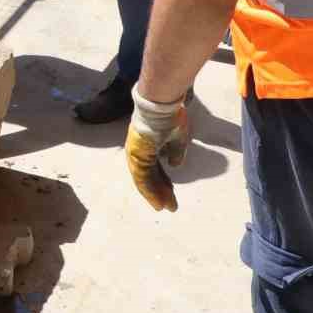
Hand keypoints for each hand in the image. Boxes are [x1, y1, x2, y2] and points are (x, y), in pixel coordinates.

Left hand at [124, 88, 191, 211]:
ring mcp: (136, 153)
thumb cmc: (170, 117)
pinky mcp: (137, 156)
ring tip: (165, 207)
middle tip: (168, 205)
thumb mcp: (177, 137)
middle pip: (148, 176)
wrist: (161, 105)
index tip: (170, 192)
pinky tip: (159, 201)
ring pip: (144, 180)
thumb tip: (175, 164)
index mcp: (147, 145)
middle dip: (159, 191)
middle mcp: (138, 151)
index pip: (153, 168)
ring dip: (155, 195)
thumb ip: (175, 152)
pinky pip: (144, 178)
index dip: (161, 181)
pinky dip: (151, 191)